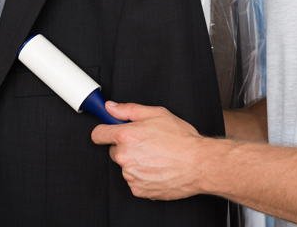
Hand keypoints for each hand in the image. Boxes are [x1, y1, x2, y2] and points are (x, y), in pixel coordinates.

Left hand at [91, 102, 206, 200]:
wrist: (198, 164)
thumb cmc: (182, 139)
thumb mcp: (157, 113)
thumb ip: (129, 109)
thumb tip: (111, 108)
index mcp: (126, 136)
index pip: (98, 134)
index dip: (104, 131)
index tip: (108, 132)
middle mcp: (124, 157)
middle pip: (114, 151)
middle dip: (126, 147)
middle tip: (147, 143)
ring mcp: (130, 175)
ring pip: (126, 166)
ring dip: (136, 162)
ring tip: (157, 157)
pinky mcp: (138, 190)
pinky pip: (135, 181)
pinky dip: (143, 176)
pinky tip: (158, 169)